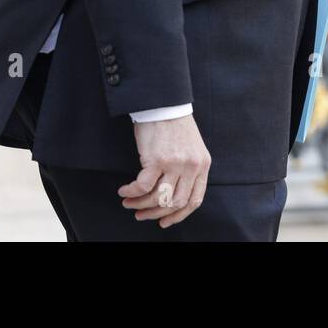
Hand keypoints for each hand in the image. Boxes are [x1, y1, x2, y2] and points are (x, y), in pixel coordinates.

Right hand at [118, 114, 210, 228]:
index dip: (179, 215)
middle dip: (156, 213)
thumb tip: (173, 195)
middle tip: (141, 215)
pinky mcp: (156, 159)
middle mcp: (191, 167)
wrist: (164, 104)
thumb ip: (189, 170)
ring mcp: (175, 164)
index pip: (194, 200)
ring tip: (129, 203)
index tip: (165, 222)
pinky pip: (143, 186)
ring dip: (140, 204)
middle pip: (175, 202)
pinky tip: (124, 191)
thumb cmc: (175, 125)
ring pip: (158, 197)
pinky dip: (131, 192)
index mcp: (202, 165)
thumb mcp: (192, 148)